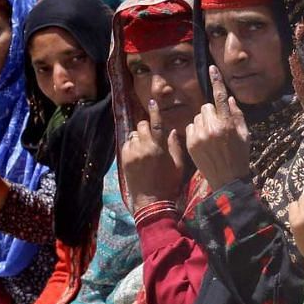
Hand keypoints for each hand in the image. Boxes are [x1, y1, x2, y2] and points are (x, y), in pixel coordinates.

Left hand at [121, 98, 187, 212]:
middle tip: (152, 136)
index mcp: (158, 147)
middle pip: (142, 126)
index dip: (155, 111)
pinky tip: (138, 154)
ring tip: (145, 147)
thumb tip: (172, 131)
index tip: (153, 101)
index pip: (156, 123)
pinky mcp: (124, 160)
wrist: (151, 202)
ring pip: (133, 135)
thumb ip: (175, 146)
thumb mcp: (178, 165)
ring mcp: (132, 154)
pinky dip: (132, 146)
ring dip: (139, 137)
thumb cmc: (168, 184)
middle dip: (147, 128)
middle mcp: (143, 147)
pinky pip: (127, 145)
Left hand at [186, 66, 250, 189]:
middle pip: (206, 107)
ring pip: (197, 117)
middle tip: (218, 126)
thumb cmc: (240, 156)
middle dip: (212, 113)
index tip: (211, 68)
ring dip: (203, 123)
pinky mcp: (190, 144)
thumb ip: (237, 115)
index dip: (216, 81)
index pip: (221, 97)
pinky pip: (190, 127)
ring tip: (211, 137)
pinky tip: (203, 142)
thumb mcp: (245, 135)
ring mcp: (199, 136)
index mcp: (227, 124)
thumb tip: (229, 99)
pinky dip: (196, 131)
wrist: (227, 180)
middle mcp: (212, 128)